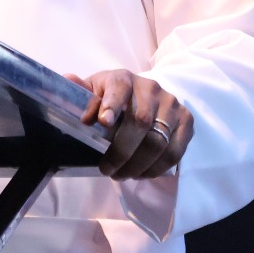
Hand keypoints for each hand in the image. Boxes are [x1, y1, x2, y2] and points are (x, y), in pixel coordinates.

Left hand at [66, 69, 192, 180]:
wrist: (145, 94)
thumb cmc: (112, 96)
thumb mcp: (94, 91)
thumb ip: (81, 92)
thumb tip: (67, 80)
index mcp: (124, 78)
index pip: (119, 88)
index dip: (112, 104)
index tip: (103, 123)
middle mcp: (151, 88)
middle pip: (140, 122)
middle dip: (121, 151)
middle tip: (107, 169)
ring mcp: (172, 104)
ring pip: (158, 141)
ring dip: (137, 165)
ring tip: (121, 174)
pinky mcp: (186, 121)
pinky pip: (174, 151)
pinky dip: (155, 168)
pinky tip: (140, 173)